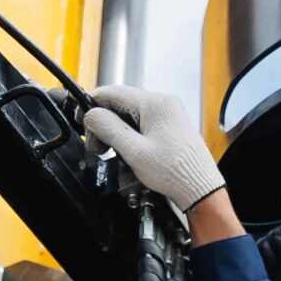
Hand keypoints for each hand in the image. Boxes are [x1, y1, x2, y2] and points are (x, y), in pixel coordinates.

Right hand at [84, 85, 227, 211]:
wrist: (200, 187)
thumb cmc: (174, 172)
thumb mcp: (134, 151)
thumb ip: (109, 129)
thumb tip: (91, 115)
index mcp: (155, 104)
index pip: (113, 92)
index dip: (91, 103)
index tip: (80, 117)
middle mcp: (164, 103)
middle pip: (121, 102)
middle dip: (103, 120)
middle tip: (94, 143)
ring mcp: (169, 113)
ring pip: (131, 112)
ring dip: (115, 127)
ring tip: (109, 149)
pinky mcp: (170, 125)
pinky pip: (143, 121)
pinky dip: (129, 132)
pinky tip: (125, 148)